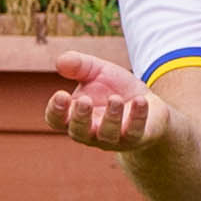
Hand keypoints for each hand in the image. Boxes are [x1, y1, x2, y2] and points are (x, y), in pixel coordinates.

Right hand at [47, 52, 170, 151]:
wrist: (145, 100)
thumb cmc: (113, 88)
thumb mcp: (95, 71)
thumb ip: (78, 65)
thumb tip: (60, 62)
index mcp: (73, 116)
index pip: (56, 120)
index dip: (56, 111)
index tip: (62, 94)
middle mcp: (90, 132)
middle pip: (78, 132)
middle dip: (80, 117)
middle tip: (84, 100)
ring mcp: (113, 139)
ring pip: (107, 135)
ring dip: (110, 118)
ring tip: (115, 99)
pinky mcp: (136, 138)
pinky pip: (134, 132)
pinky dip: (137, 117)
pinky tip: (140, 100)